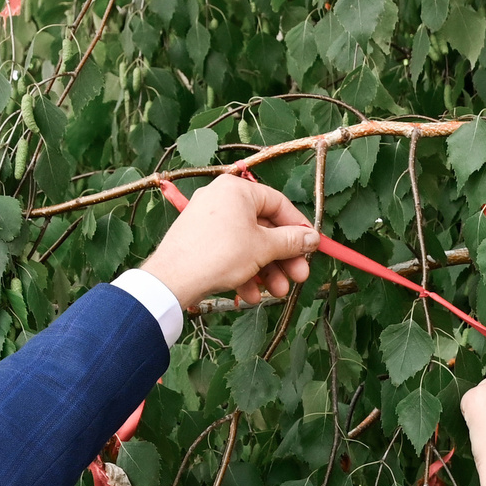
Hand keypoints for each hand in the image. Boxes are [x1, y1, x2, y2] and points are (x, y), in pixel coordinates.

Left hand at [138, 175, 318, 307]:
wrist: (173, 279)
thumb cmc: (220, 254)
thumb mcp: (263, 248)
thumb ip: (291, 241)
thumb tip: (313, 238)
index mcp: (237, 190)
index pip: (278, 204)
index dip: (298, 228)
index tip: (311, 248)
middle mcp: (221, 199)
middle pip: (263, 228)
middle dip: (283, 258)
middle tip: (299, 277)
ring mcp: (208, 221)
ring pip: (247, 245)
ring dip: (266, 271)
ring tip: (277, 293)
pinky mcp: (199, 241)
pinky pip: (229, 253)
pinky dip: (243, 273)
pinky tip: (251, 295)